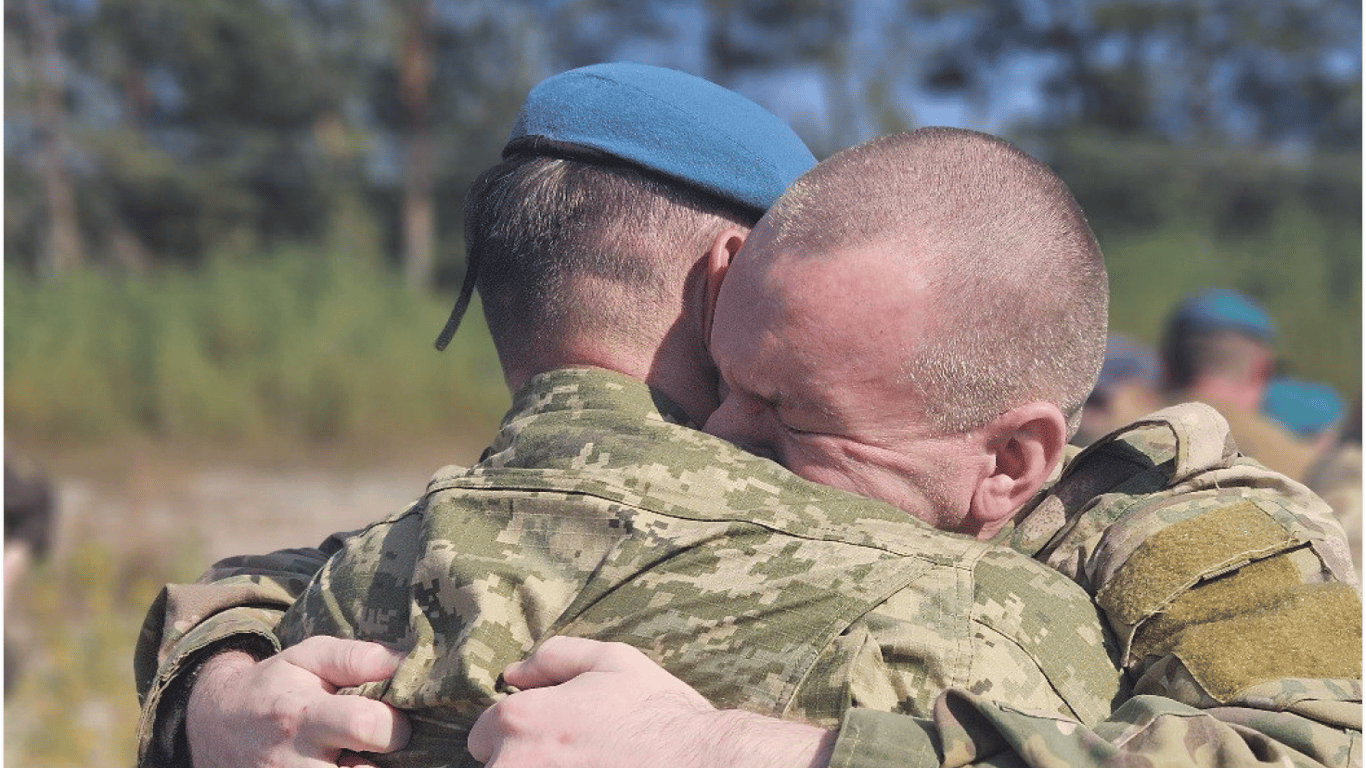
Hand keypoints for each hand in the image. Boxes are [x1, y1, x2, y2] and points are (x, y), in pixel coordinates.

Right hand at [187, 636, 410, 767]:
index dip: (395, 726)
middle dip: (383, 764)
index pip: (366, 726)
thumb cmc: (274, 686)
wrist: (214, 725)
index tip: (395, 722)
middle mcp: (293, 761)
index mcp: (304, 715)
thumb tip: (409, 662)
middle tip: (376, 749)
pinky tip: (342, 766)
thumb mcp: (308, 657)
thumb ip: (358, 657)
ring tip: (357, 758)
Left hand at [468, 636, 834, 767]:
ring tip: (594, 766)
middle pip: (498, 767)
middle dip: (528, 761)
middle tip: (580, 758)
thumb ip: (553, 658)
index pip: (483, 735)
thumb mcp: (613, 662)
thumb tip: (512, 673)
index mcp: (518, 722)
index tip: (561, 739)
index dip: (522, 733)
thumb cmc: (659, 716)